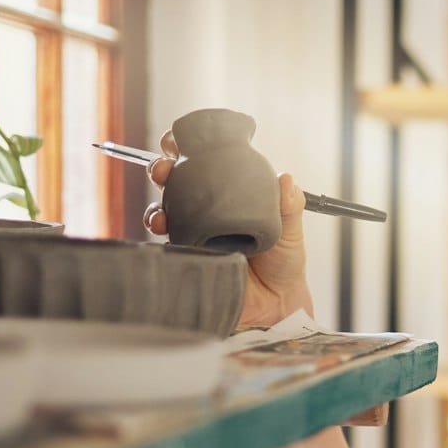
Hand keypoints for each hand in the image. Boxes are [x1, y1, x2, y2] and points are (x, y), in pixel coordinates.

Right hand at [143, 131, 313, 329]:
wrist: (277, 304)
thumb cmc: (285, 262)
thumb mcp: (291, 231)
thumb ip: (290, 206)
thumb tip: (285, 178)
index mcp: (229, 194)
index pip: (203, 163)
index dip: (185, 149)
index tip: (176, 142)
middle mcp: (206, 210)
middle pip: (176, 182)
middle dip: (161, 170)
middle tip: (162, 169)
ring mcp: (194, 233)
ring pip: (165, 212)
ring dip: (155, 208)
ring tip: (160, 215)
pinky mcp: (188, 258)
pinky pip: (168, 244)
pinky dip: (160, 236)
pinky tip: (163, 234)